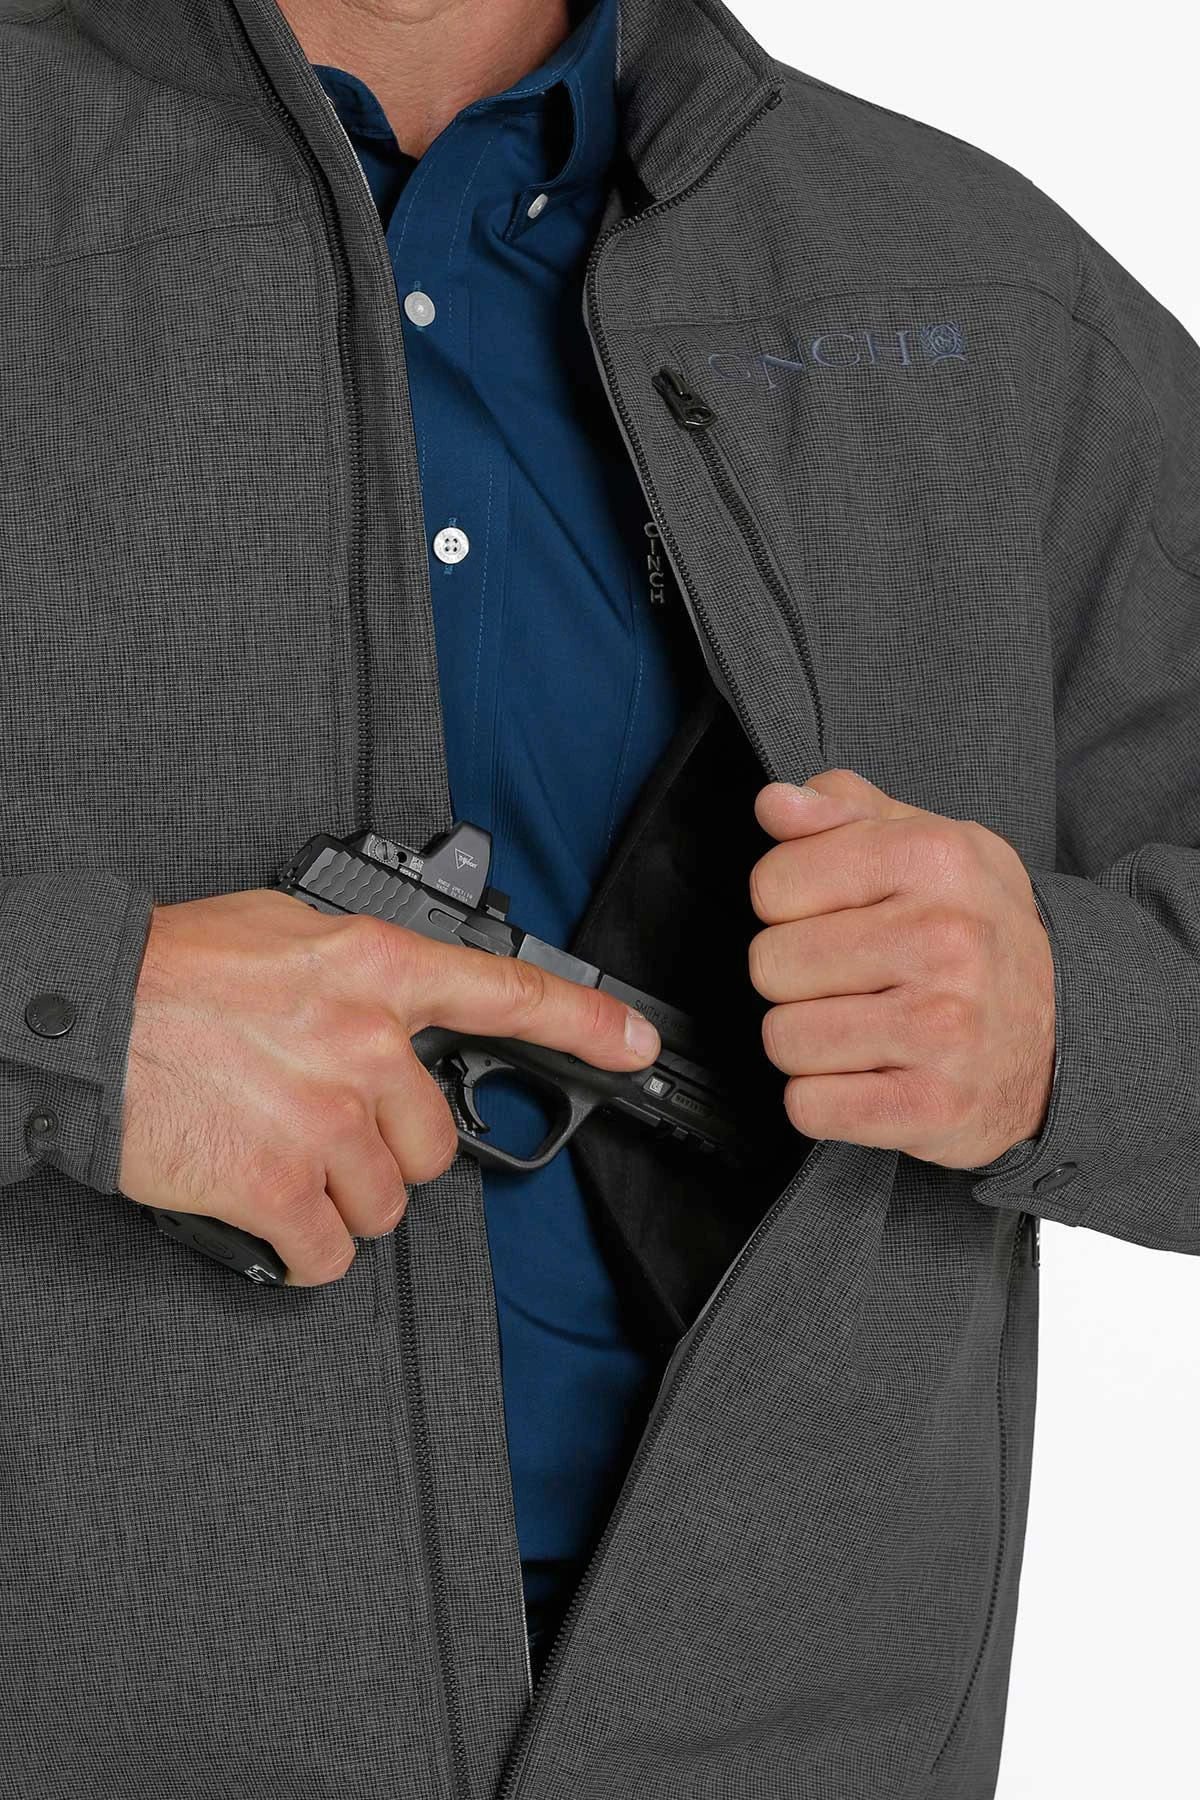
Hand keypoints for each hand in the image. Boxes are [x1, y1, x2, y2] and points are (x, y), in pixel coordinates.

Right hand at [118, 890, 659, 1283]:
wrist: (79, 1014)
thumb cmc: (165, 969)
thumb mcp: (282, 930)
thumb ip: (360, 970)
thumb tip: (400, 1007)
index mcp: (372, 969)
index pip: (505, 994)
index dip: (583, 1023)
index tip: (633, 1044)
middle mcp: (365, 1043)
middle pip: (437, 1142)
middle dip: (389, 1149)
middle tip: (322, 1122)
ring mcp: (327, 1118)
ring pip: (388, 1203)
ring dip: (342, 1197)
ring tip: (277, 1151)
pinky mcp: (280, 1186)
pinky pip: (333, 1253)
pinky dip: (305, 1248)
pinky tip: (266, 1208)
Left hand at [747, 771, 1055, 1168]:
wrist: (1066, 1037)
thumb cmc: (975, 933)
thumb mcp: (927, 845)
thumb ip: (842, 812)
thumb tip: (774, 802)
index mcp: (936, 858)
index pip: (773, 884)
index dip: (787, 906)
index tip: (833, 918)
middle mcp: (946, 939)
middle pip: (770, 965)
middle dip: (796, 979)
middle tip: (854, 981)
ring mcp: (944, 1028)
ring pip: (783, 1039)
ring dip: (808, 1044)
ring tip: (863, 1029)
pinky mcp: (934, 1106)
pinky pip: (809, 1108)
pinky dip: (825, 1101)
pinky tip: (870, 1078)